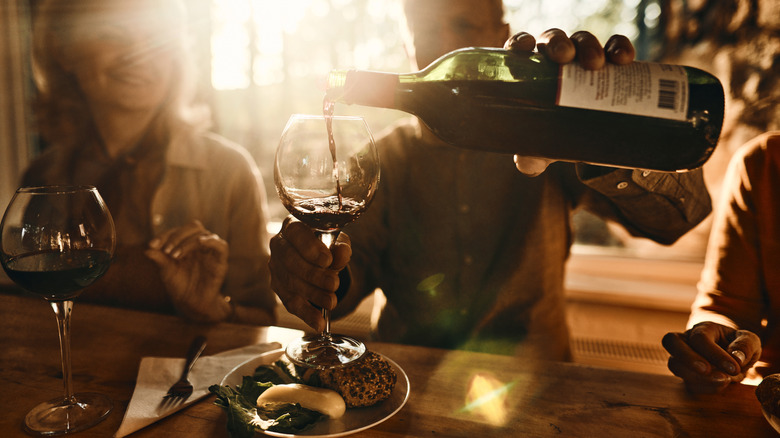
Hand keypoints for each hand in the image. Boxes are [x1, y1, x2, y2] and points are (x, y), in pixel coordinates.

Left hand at [145, 220, 231, 321]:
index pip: (178, 230)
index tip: (152, 245)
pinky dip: (211, 241)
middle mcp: (200, 244)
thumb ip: (159, 258)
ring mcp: (211, 251)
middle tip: (166, 250)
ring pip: (204, 234)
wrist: (192, 303)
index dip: (165, 235)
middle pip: (193, 227)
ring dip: (187, 241)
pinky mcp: (221, 261)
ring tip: (174, 255)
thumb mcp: (166, 270)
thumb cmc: (180, 285)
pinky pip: (221, 246)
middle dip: (176, 236)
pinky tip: (200, 242)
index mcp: (187, 243)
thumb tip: (146, 250)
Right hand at [268, 217, 351, 331]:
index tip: (328, 260)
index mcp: (292, 226)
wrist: (318, 256)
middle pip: (291, 261)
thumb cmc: (326, 244)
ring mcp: (275, 267)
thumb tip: (342, 253)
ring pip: (290, 283)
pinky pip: (290, 303)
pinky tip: (319, 323)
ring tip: (331, 302)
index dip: (310, 248)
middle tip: (334, 284)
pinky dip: (306, 314)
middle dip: (314, 275)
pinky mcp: (278, 288)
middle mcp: (278, 245)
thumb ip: (340, 247)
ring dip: (312, 295)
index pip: (296, 234)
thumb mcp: (337, 242)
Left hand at [504, 29, 635, 175]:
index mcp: (531, 71)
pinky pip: (615, 46)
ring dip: (588, 45)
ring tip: (595, 65)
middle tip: (565, 57)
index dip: (520, 42)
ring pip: (582, 40)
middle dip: (558, 43)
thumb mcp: (542, 149)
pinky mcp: (611, 60)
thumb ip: (530, 157)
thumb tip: (527, 164)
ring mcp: (583, 56)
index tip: (525, 47)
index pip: (520, 48)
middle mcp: (555, 59)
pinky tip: (623, 59)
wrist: (593, 139)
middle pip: (553, 40)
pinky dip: (619, 47)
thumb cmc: (557, 135)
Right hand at [662, 322, 761, 392]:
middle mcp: (686, 340)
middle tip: (706, 371)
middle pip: (670, 341)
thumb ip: (746, 345)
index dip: (714, 354)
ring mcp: (682, 358)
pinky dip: (704, 388)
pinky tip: (721, 386)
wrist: (733, 358)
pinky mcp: (686, 375)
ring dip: (696, 376)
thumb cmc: (739, 346)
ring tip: (722, 381)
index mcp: (702, 329)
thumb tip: (736, 357)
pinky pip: (687, 383)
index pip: (699, 338)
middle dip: (688, 358)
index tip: (733, 368)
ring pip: (674, 365)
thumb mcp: (749, 341)